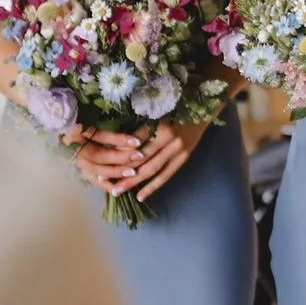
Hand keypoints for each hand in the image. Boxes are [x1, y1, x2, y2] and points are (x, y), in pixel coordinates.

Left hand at [76, 120, 211, 202]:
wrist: (204, 111)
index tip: (101, 160)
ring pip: (151, 170)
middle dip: (121, 171)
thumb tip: (116, 142)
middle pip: (140, 159)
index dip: (117, 152)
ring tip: (117, 191)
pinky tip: (140, 196)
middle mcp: (168, 138)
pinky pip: (166, 175)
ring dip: (133, 182)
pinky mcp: (183, 158)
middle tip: (103, 180)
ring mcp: (177, 150)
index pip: (133, 142)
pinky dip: (152, 187)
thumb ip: (140, 126)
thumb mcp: (156, 112)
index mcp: (158, 124)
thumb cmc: (175, 109)